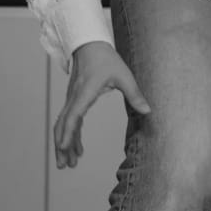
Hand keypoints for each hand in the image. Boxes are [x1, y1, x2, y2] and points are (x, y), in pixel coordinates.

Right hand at [53, 41, 149, 169]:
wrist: (89, 45)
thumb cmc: (107, 59)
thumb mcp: (124, 76)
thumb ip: (135, 94)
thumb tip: (148, 111)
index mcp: (84, 93)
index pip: (73, 116)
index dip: (68, 133)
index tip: (63, 148)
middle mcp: (74, 98)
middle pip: (63, 125)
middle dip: (62, 146)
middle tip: (64, 165)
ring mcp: (72, 99)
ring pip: (64, 125)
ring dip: (65, 144)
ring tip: (69, 163)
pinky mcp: (74, 100)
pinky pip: (70, 120)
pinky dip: (71, 135)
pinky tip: (77, 148)